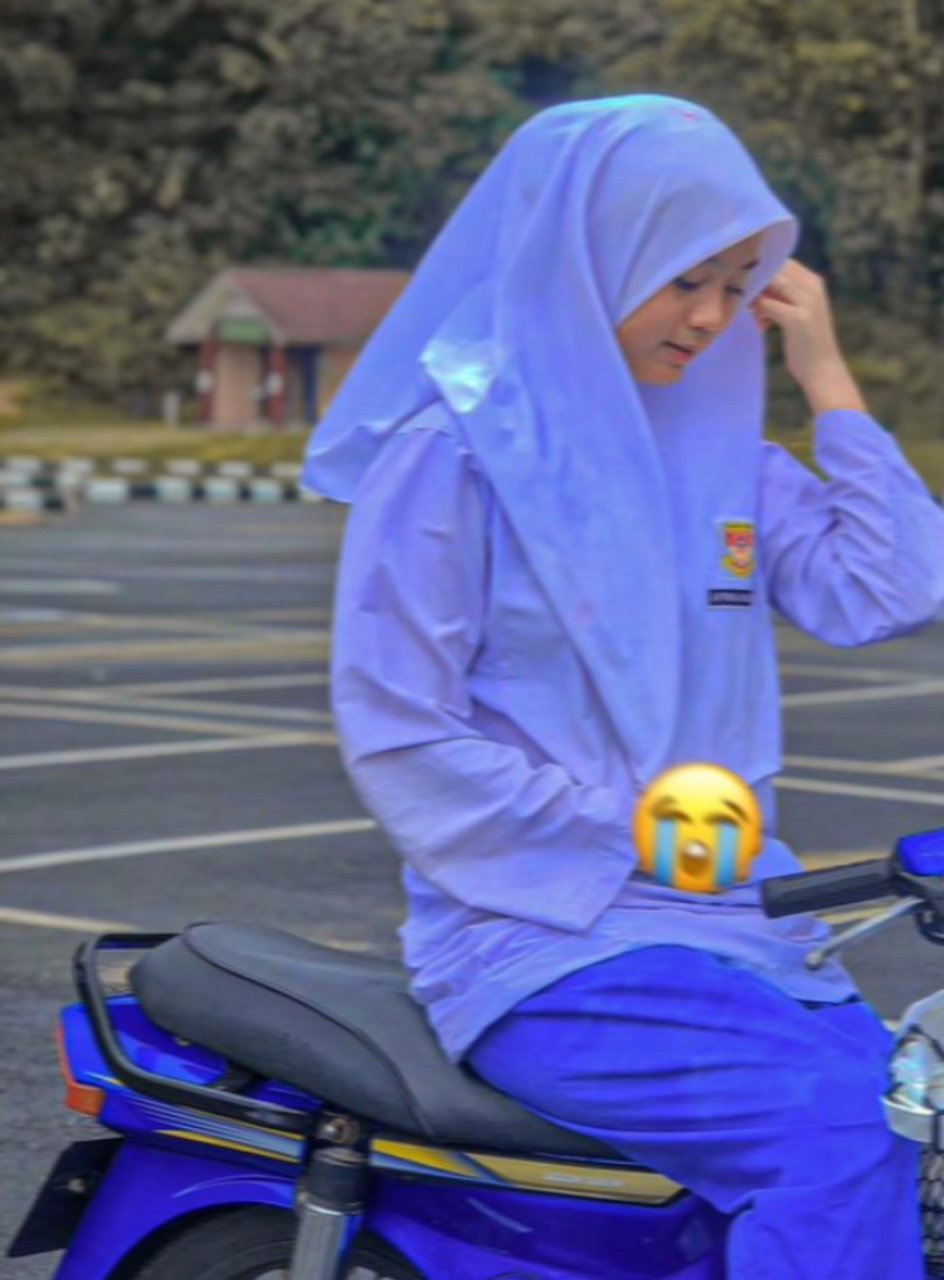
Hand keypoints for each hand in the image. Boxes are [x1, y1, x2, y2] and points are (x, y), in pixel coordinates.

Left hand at [750, 260, 866, 413]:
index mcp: (814, 282)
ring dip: (756, 295)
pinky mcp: (797, 319)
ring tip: (756, 315)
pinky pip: (768, 304)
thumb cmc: (806, 344)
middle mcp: (813, 287)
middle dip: (758, 281)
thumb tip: (755, 285)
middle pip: (776, 269)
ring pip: (772, 283)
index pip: (783, 263)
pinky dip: (758, 310)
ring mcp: (807, 302)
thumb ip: (782, 297)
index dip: (763, 272)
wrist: (823, 371)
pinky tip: (760, 324)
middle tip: (750, 303)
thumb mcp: (797, 313)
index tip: (752, 290)